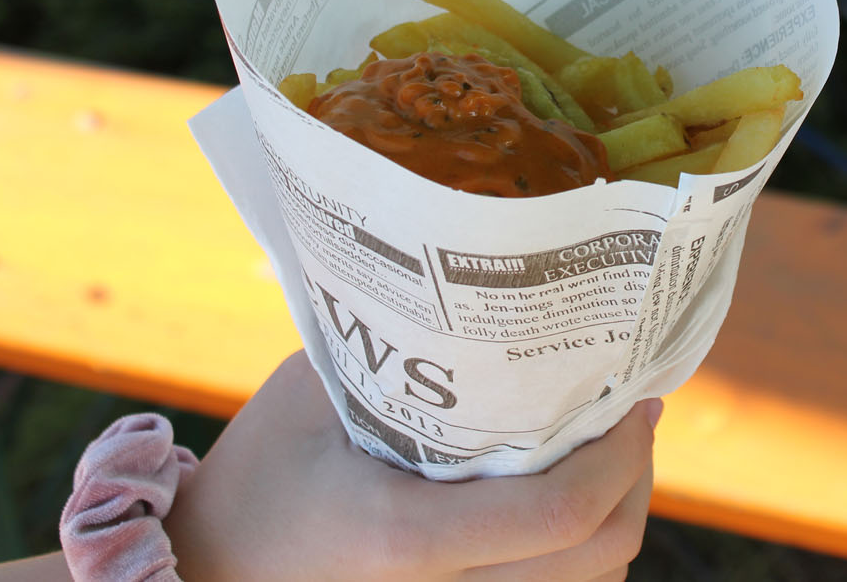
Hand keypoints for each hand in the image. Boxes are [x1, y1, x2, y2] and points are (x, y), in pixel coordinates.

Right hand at [164, 351, 659, 581]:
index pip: (561, 513)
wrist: (209, 571)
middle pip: (599, 556)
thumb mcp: (317, 389)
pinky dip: (583, 554)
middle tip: (637, 413)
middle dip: (637, 477)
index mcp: (408, 536)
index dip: (620, 455)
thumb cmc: (258, 473)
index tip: (636, 397)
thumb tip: (484, 293)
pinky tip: (572, 498)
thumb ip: (398, 350)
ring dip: (618, 516)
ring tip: (614, 449)